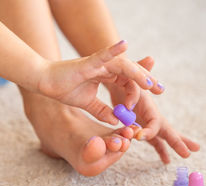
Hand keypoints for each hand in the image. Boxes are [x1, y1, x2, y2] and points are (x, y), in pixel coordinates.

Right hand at [38, 40, 162, 124]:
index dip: (138, 90)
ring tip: (150, 83)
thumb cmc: (64, 89)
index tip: (149, 100)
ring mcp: (97, 64)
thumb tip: (116, 121)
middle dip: (146, 80)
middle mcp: (105, 67)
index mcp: (106, 76)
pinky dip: (114, 50)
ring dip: (137, 73)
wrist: (45, 83)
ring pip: (122, 66)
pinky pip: (103, 55)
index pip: (128, 81)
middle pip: (130, 72)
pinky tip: (125, 45)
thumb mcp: (88, 104)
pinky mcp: (88, 63)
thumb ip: (102, 111)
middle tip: (160, 89)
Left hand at [106, 57, 199, 163]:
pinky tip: (165, 159)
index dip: (149, 131)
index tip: (137, 136)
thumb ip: (141, 69)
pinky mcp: (141, 125)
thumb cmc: (125, 76)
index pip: (155, 123)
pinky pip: (152, 140)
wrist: (118, 79)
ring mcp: (148, 122)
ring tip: (176, 160)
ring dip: (170, 148)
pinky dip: (159, 148)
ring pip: (162, 138)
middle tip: (192, 151)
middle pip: (168, 131)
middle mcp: (152, 116)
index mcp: (151, 107)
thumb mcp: (132, 73)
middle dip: (179, 141)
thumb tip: (151, 58)